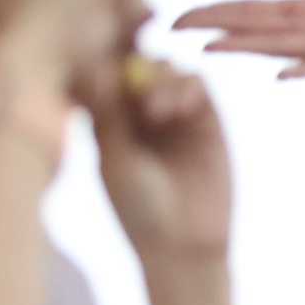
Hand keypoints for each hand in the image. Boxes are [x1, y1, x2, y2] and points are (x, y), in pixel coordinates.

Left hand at [82, 57, 232, 263]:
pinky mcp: (206, 118)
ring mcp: (173, 113)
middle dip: (134, 64)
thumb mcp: (113, 160)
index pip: (103, 72)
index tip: (102, 67)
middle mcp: (139, 111)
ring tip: (154, 111)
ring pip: (166, 67)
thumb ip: (108, 113)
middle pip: (135, 61)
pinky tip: (176, 110)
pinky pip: (196, 82)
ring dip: (159, 77)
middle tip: (132, 88)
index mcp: (106, 120)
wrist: (184, 244)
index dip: (103, 60)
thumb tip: (98, 66)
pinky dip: (185, 85)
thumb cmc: (138, 209)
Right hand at [175, 0, 304, 79]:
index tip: (175, 19)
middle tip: (175, 29)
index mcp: (296, 13)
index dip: (211, 13)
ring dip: (247, 48)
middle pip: (252, 26)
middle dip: (215, 25)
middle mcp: (304, 32)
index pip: (244, 11)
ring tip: (212, 47)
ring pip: (278, 46)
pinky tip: (282, 75)